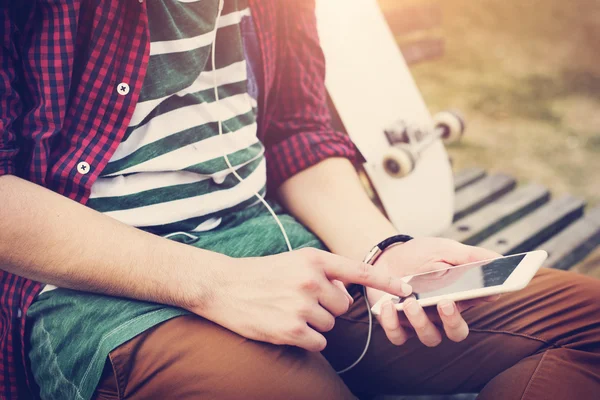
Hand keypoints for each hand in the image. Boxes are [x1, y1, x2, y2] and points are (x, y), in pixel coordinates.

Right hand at [193, 248, 411, 351]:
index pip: (358, 271)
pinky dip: (307, 340)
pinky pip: (318, 343)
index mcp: (313, 260)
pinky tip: (287, 327)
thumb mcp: (294, 261)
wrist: (224, 286)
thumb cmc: (261, 274)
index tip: (407, 290)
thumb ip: (324, 273)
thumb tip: (347, 294)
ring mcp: (300, 306)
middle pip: (343, 307)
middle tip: (301, 301)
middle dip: (328, 308)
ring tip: (288, 311)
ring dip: (314, 324)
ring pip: (330, 325)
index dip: (386, 281)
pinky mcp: (290, 330)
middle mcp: (310, 281)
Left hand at [366, 237, 500, 346]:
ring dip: (420, 322)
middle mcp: (442, 314)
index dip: (486, 297)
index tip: (487, 289)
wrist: (386, 257)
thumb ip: (468, 256)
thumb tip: (497, 258)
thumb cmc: (420, 255)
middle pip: (457, 332)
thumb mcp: (444, 249)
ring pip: (429, 337)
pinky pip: (398, 336)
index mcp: (460, 295)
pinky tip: (388, 306)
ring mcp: (420, 322)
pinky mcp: (396, 324)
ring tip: (410, 302)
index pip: (480, 301)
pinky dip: (392, 324)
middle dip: (453, 321)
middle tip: (445, 302)